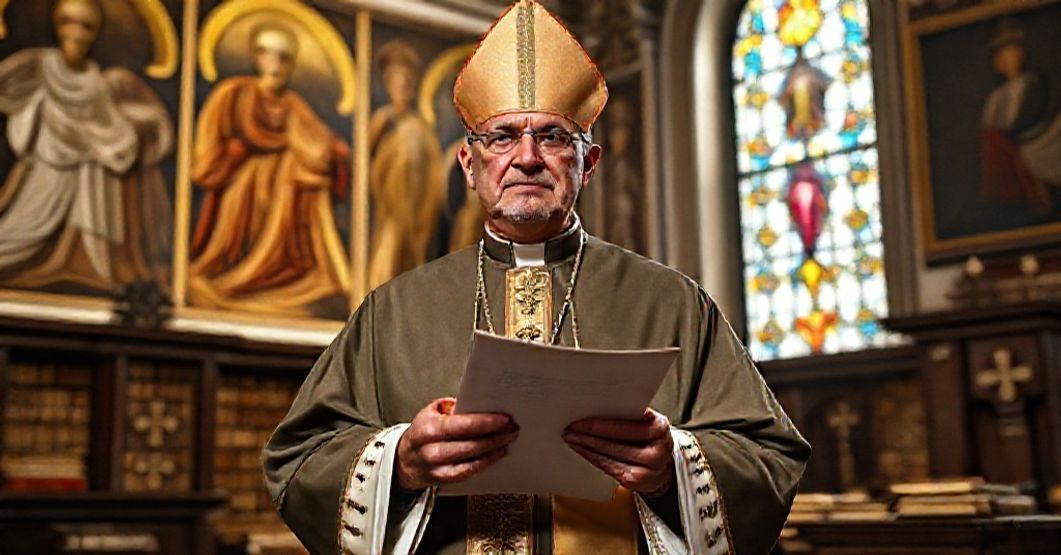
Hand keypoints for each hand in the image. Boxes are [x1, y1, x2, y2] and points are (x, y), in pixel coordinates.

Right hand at [396, 397, 518, 490]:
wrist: (403, 460)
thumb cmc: (422, 433)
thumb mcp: (430, 412)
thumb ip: (451, 406)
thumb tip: (475, 402)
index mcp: (428, 429)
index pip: (461, 425)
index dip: (485, 422)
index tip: (504, 418)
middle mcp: (431, 449)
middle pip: (470, 444)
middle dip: (495, 435)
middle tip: (513, 428)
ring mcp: (437, 467)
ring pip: (472, 459)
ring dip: (494, 448)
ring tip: (509, 439)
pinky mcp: (444, 479)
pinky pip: (469, 472)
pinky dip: (486, 462)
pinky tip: (498, 453)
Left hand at [563, 409, 673, 495]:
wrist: (664, 467)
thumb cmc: (652, 439)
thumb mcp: (649, 421)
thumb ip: (632, 413)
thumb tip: (602, 403)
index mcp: (659, 428)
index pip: (625, 426)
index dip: (600, 424)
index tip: (581, 419)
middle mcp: (657, 450)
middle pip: (614, 442)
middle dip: (588, 434)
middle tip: (570, 428)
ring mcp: (647, 469)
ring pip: (608, 456)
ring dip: (585, 447)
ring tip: (571, 438)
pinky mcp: (635, 482)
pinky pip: (608, 467)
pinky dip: (592, 458)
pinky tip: (583, 451)